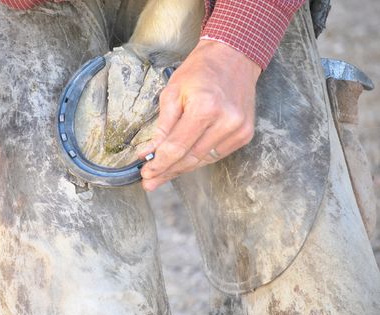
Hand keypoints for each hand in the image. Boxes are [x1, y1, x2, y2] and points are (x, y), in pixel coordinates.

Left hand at [138, 39, 260, 190]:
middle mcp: (225, 121)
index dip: (159, 164)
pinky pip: (215, 155)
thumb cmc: (200, 71)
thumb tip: (149, 152)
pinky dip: (198, 160)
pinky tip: (183, 163)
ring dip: (181, 169)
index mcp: (204, 107)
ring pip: (202, 161)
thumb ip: (162, 126)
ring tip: (162, 175)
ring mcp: (238, 130)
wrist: (233, 57)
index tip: (146, 173)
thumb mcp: (173, 92)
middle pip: (190, 159)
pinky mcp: (245, 134)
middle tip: (150, 182)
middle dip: (167, 172)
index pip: (176, 147)